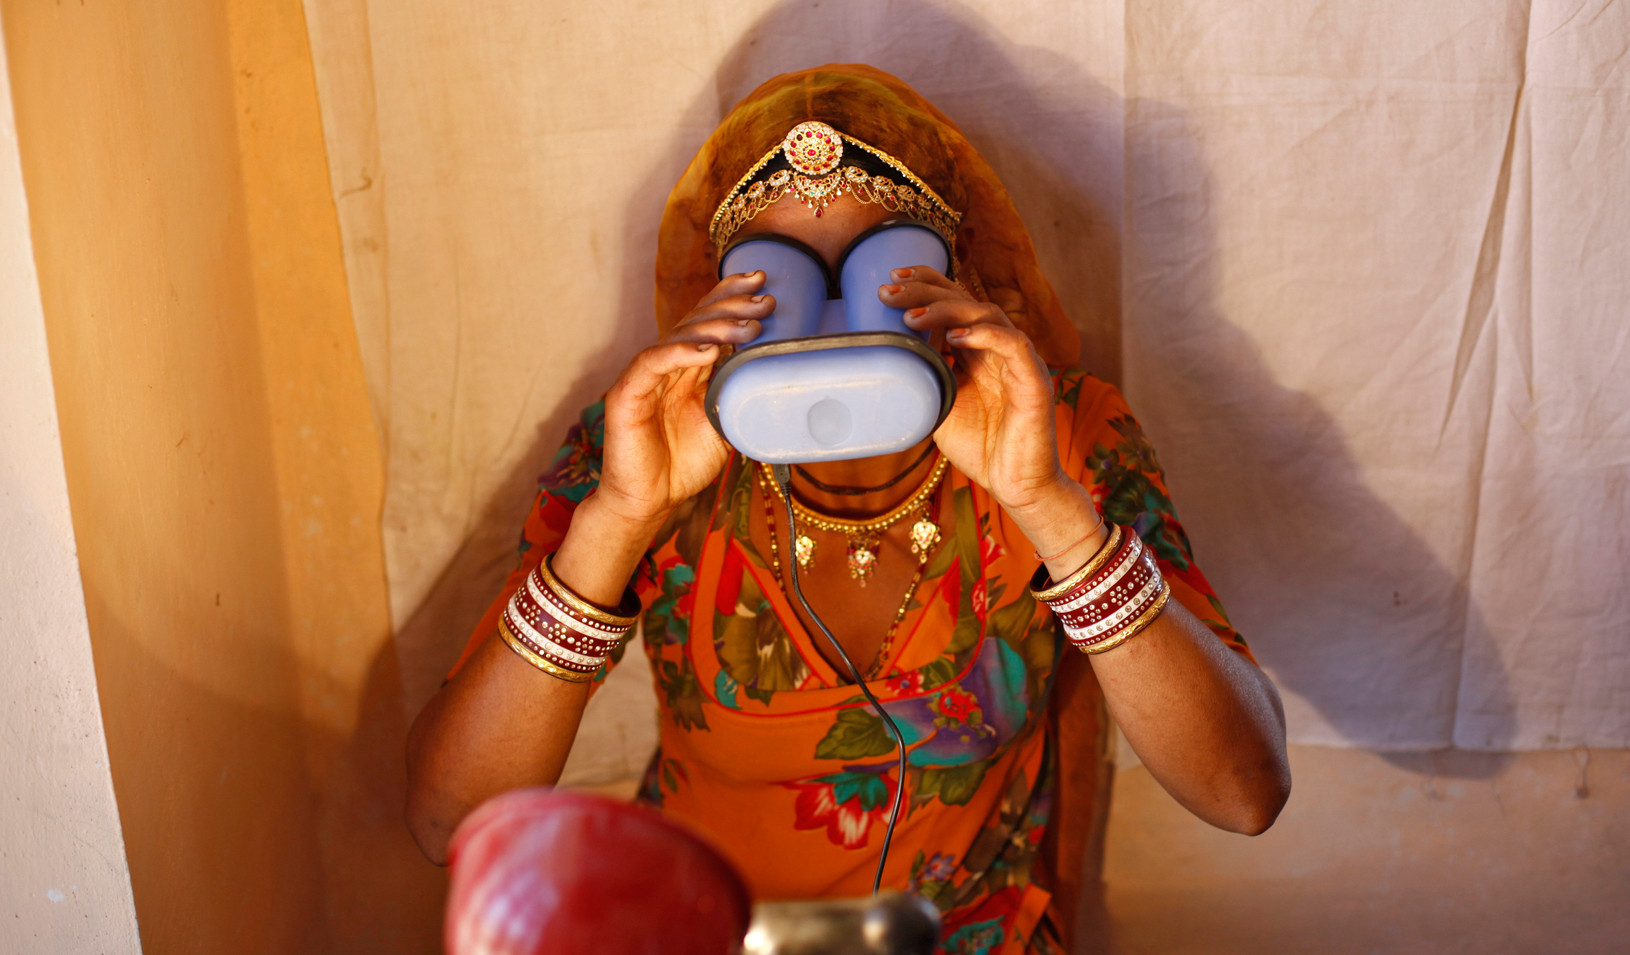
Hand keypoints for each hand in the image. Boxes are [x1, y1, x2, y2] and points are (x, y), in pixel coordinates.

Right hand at [596, 270, 771, 526]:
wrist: (649, 501)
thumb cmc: (683, 465)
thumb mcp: (724, 425)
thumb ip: (738, 396)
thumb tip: (773, 372)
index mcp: (688, 368)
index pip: (708, 322)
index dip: (731, 296)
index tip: (763, 283)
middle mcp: (667, 365)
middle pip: (697, 322)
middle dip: (732, 305)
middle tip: (765, 300)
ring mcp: (645, 377)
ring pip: (679, 338)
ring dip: (715, 328)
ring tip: (749, 326)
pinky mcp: (627, 394)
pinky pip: (653, 363)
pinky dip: (681, 353)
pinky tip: (709, 349)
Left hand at [882, 267, 1069, 513]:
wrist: (1015, 485)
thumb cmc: (981, 447)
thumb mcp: (939, 407)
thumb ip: (924, 378)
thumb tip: (888, 356)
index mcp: (978, 351)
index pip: (954, 303)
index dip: (926, 284)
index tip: (890, 280)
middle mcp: (999, 349)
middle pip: (966, 301)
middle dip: (925, 290)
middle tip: (888, 292)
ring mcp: (1019, 362)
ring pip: (987, 315)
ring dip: (947, 310)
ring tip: (910, 316)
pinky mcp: (1034, 381)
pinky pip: (1013, 344)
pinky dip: (984, 334)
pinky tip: (954, 335)